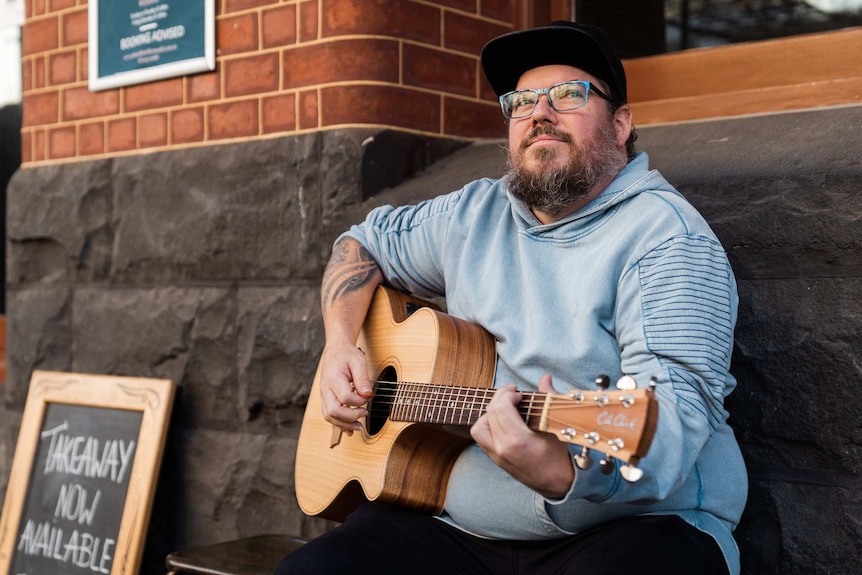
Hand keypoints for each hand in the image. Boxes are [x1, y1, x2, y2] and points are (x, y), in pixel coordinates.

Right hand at [318, 339, 375, 434]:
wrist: (335, 350)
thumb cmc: (347, 355)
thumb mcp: (358, 361)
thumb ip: (363, 379)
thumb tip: (368, 395)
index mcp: (334, 378)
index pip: (345, 397)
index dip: (359, 401)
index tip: (368, 397)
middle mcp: (325, 388)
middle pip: (333, 411)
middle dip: (350, 417)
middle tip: (365, 413)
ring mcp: (323, 395)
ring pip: (329, 416)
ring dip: (344, 424)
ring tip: (359, 426)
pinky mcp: (325, 399)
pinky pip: (328, 415)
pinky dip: (339, 424)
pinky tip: (350, 428)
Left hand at [470, 374, 575, 498]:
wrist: (558, 485)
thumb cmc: (559, 457)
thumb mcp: (557, 427)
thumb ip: (548, 399)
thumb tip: (545, 378)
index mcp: (517, 440)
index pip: (500, 408)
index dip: (506, 394)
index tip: (517, 392)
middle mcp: (502, 448)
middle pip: (489, 414)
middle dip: (499, 399)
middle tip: (511, 394)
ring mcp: (497, 456)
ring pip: (479, 427)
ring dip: (489, 413)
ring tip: (504, 408)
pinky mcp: (496, 460)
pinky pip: (482, 438)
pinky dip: (488, 425)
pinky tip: (502, 421)